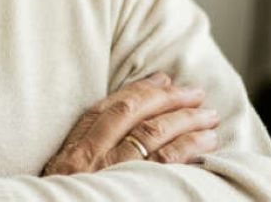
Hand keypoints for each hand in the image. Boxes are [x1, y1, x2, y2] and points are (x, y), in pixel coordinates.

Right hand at [42, 72, 221, 174]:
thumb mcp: (61, 183)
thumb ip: (83, 159)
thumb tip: (121, 137)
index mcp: (70, 155)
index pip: (103, 111)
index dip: (135, 91)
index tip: (161, 80)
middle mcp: (87, 159)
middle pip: (130, 114)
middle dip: (165, 98)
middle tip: (194, 92)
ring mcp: (109, 174)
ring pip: (152, 134)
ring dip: (184, 120)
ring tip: (209, 117)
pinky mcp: (132, 192)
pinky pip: (165, 162)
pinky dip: (188, 147)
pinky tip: (206, 143)